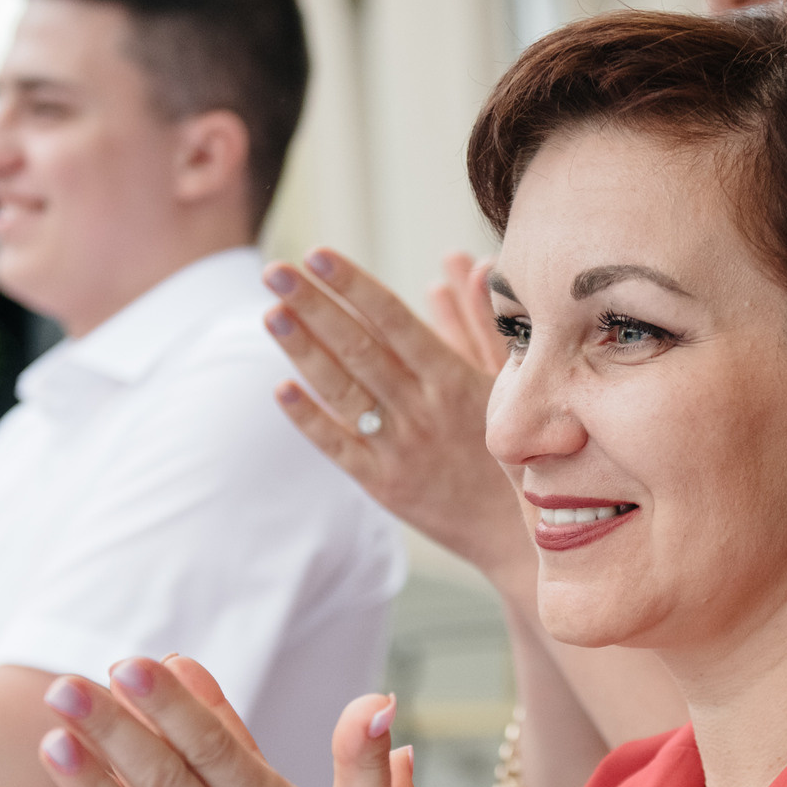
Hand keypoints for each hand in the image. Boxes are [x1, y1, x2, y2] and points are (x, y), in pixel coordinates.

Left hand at [264, 247, 529, 579]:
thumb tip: (464, 262)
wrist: (516, 532)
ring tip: (270, 313)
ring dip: (303, 350)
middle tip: (273, 268)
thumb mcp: (504, 379)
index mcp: (453, 378)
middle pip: (358, 347)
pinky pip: (338, 447)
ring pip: (342, 391)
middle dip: (313, 304)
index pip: (393, 320)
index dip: (353, 285)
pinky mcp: (383, 485)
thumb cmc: (512, 447)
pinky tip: (281, 388)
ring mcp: (400, 448)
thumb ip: (477, 319)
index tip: (318, 254)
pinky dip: (309, 418)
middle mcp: (423, 409)